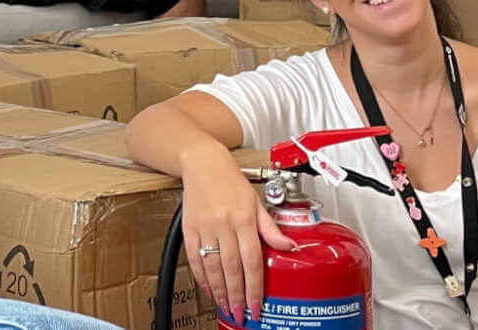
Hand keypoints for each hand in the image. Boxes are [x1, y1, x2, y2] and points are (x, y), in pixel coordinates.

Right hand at [179, 152, 297, 322]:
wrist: (202, 162)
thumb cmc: (231, 180)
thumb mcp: (257, 201)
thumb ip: (270, 227)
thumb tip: (289, 246)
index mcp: (244, 218)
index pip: (252, 261)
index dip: (254, 287)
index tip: (256, 306)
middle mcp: (224, 224)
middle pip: (232, 268)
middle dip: (237, 295)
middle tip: (240, 314)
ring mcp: (204, 227)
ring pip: (213, 266)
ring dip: (220, 291)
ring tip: (226, 307)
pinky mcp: (188, 228)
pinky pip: (194, 258)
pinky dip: (201, 276)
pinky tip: (208, 289)